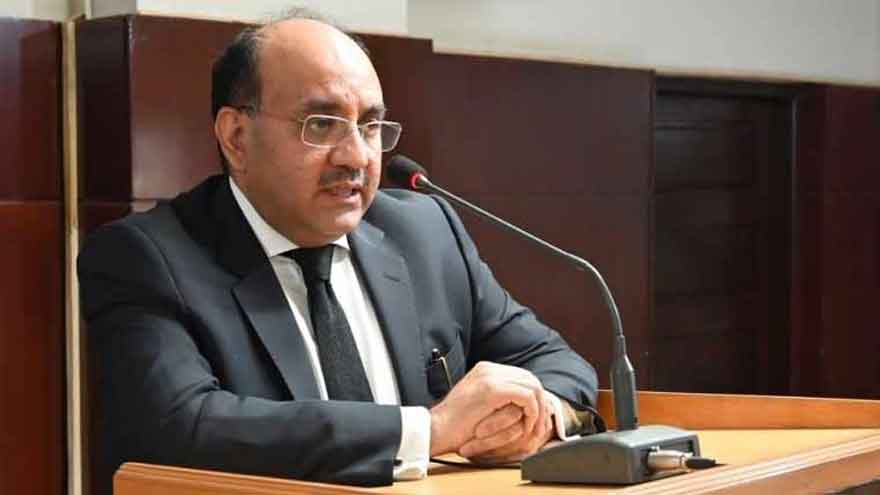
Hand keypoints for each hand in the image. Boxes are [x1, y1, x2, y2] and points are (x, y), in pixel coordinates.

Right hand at [429, 361, 545, 455]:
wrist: (435, 430)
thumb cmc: (454, 425)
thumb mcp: (478, 404)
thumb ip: (496, 397)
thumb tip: (519, 403)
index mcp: (485, 370)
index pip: (520, 375)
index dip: (533, 395)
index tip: (537, 416)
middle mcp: (488, 369)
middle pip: (528, 377)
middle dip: (540, 401)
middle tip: (542, 423)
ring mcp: (489, 377)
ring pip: (531, 385)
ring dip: (538, 408)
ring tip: (536, 427)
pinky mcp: (492, 390)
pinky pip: (526, 396)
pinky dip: (532, 412)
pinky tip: (528, 425)